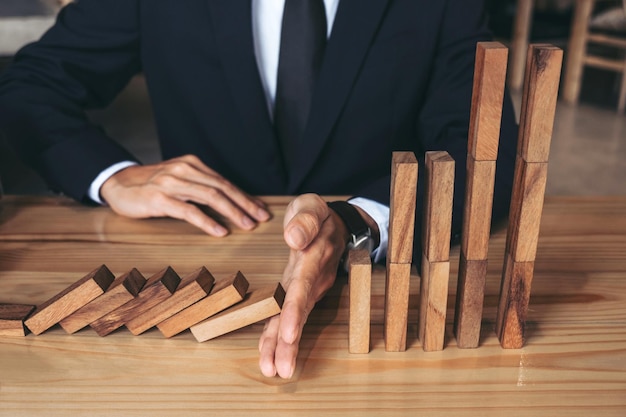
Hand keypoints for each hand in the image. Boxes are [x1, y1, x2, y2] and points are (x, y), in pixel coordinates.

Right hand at [99, 155, 269, 234]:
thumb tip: (229, 203)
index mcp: (192, 164)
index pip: (224, 182)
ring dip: (232, 212)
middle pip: (222, 188)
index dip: (244, 196)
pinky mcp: (159, 198)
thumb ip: (199, 187)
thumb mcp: (178, 180)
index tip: (260, 210)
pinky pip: (189, 210)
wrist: (116, 183)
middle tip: (261, 218)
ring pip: (210, 197)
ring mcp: (171, 183)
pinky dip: (208, 221)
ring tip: (247, 225)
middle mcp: (184, 170)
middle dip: (245, 204)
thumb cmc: (150, 186)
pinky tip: (220, 231)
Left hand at [257, 193, 350, 378]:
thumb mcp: (311, 206)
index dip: (295, 310)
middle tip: (280, 369)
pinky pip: (290, 317)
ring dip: (285, 347)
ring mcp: (309, 289)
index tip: (290, 332)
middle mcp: (312, 279)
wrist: (335, 224)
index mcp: (313, 258)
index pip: (303, 286)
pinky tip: (270, 356)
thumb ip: (304, 220)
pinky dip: (280, 337)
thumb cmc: (317, 215)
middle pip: (299, 313)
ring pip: (296, 320)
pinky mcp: (302, 293)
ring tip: (275, 370)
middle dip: (289, 342)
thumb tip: (293, 238)